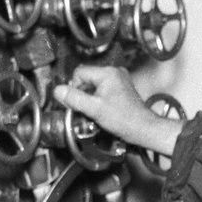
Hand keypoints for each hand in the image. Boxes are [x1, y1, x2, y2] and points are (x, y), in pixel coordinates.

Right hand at [53, 66, 183, 156]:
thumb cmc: (124, 119)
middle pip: (86, 78)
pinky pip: (102, 90)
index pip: (79, 73)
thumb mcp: (94, 109)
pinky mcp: (121, 88)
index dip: (74, 88)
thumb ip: (74, 99)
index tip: (77, 102)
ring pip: (93, 85)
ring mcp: (119, 80)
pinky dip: (98, 99)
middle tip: (86, 108)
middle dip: (82, 93)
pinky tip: (102, 110)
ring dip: (90, 98)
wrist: (142, 128)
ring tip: (96, 111)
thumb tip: (58, 91)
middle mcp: (114, 72)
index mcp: (107, 73)